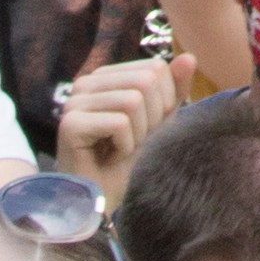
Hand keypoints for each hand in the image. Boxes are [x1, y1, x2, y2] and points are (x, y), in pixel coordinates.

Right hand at [52, 47, 183, 201]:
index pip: (154, 68)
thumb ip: (173, 91)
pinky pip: (119, 123)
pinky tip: (108, 159)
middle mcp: (86, 82)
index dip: (163, 102)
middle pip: (145, 81)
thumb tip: (189, 57)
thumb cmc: (126, 163)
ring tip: (119, 151)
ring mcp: (74, 102)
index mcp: (105, 76)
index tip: (144, 129)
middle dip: (150, 119)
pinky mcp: (70, 124)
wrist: (101, 203)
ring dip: (137, 135)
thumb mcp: (158, 123)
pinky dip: (123, 147)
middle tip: (132, 143)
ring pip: (133, 101)